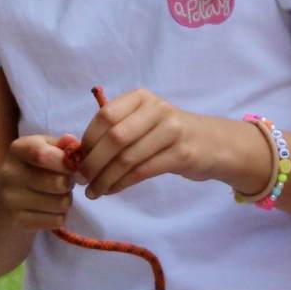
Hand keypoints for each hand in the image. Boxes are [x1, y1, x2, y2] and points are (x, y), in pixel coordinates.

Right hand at [0, 134, 75, 231]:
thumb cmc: (29, 169)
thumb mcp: (41, 149)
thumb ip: (60, 145)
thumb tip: (74, 144)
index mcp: (18, 150)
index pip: (43, 154)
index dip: (65, 162)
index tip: (71, 165)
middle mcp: (10, 173)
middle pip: (60, 182)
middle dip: (69, 183)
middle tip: (63, 182)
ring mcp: (12, 199)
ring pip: (62, 203)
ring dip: (66, 201)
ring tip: (55, 196)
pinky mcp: (18, 221)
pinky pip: (57, 220)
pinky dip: (59, 216)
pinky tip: (48, 211)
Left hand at [70, 88, 265, 199]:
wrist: (213, 143)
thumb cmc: (169, 133)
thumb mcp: (144, 120)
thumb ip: (116, 129)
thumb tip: (78, 153)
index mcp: (141, 98)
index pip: (105, 116)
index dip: (87, 140)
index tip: (77, 159)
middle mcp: (157, 110)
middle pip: (115, 138)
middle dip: (93, 162)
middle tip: (80, 179)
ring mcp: (172, 131)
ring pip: (128, 158)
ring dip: (105, 178)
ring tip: (93, 191)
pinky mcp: (181, 154)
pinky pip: (142, 171)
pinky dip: (121, 184)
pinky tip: (111, 191)